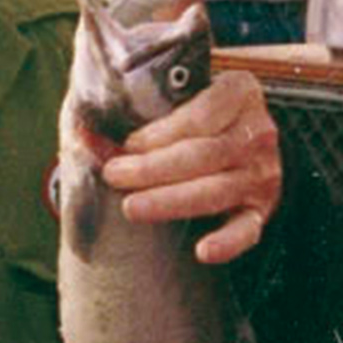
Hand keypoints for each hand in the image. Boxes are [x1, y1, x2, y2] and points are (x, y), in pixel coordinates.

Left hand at [100, 70, 281, 264]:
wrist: (246, 128)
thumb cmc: (199, 107)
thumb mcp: (178, 94)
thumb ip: (138, 109)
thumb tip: (82, 134)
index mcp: (239, 92)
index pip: (201, 115)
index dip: (161, 132)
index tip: (129, 144)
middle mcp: (256, 132)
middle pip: (204, 154)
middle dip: (154, 168)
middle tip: (115, 175)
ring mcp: (261, 172)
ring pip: (216, 190)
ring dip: (171, 201)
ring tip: (133, 207)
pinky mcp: (260, 207)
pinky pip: (248, 229)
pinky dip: (227, 243)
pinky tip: (203, 251)